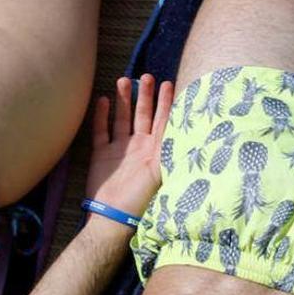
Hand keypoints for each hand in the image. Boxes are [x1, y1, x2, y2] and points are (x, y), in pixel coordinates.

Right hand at [85, 74, 174, 221]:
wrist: (114, 218)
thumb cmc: (142, 199)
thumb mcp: (162, 172)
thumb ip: (170, 150)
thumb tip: (192, 133)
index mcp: (156, 151)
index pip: (164, 121)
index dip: (166, 102)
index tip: (168, 83)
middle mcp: (139, 147)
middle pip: (143, 115)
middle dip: (145, 96)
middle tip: (146, 76)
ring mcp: (119, 150)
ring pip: (122, 119)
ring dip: (123, 100)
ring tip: (124, 80)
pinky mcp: (101, 155)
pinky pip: (101, 131)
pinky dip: (101, 116)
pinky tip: (102, 99)